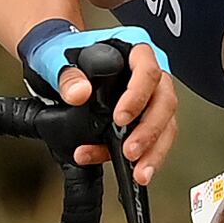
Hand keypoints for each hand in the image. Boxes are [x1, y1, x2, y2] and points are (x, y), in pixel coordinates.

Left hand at [21, 21, 178, 180]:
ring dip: (154, 151)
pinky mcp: (143, 118)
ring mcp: (149, 97)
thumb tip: (78, 93)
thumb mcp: (58, 59)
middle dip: (150, 132)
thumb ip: (67, 76)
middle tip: (131, 151)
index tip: (121, 118)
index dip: (138, 96)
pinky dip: (144, 156)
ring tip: (140, 172)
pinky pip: (153, 138)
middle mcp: (148, 73)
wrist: (57, 65)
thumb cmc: (64, 54)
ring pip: (166, 124)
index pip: (148, 71)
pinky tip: (132, 170)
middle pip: (165, 101)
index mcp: (133, 50)